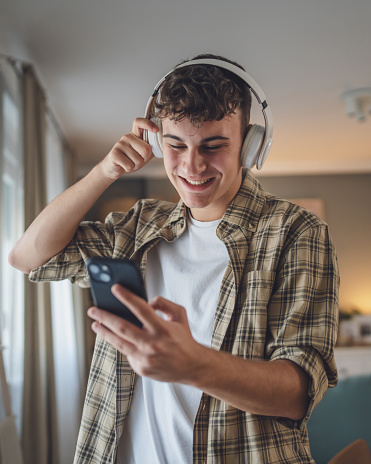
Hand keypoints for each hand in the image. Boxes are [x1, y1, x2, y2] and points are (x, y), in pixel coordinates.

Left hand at [87, 285, 203, 382]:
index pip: (141, 309)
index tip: (114, 289)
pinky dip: (121, 344)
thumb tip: (148, 302)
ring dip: (104, 332)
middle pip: (122, 327)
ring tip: (95, 324)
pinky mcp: (141, 369)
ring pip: (118, 342)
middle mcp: (152, 344)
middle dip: (105, 316)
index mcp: (162, 329)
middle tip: (93, 309)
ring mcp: (145, 358)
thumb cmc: (184, 339)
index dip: (126, 297)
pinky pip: (127, 353)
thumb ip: (164, 303)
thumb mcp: (179, 315)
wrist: (191, 367)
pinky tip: (115, 338)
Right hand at [98, 118, 158, 181]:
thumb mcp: (144, 153)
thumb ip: (152, 148)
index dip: (148, 124)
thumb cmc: (131, 160)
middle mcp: (127, 137)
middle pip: (146, 149)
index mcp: (135, 135)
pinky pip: (130, 165)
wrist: (115, 168)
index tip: (156, 130)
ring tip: (130, 162)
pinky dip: (130, 169)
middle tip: (138, 160)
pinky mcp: (114, 153)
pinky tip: (125, 166)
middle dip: (145, 159)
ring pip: (138, 159)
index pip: (140, 122)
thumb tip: (163, 144)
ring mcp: (120, 144)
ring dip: (136, 165)